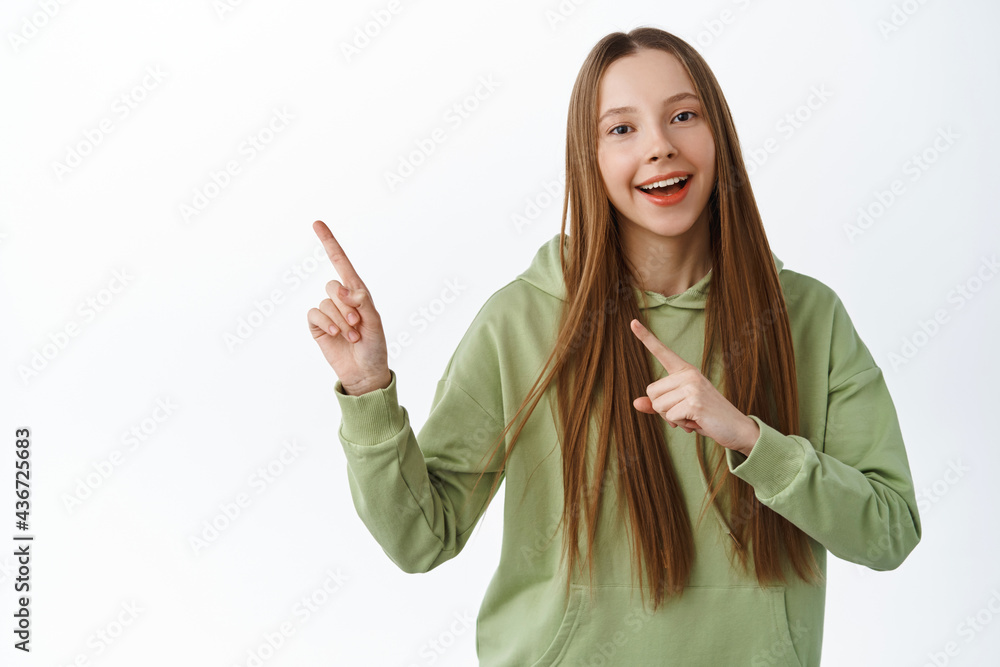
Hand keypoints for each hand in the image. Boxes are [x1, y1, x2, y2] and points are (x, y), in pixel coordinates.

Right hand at [306, 220, 390, 394]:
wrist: (365, 372)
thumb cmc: (374, 346)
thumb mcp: (374, 322)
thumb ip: (360, 302)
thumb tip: (342, 288)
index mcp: (358, 293)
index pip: (342, 263)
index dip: (329, 243)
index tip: (317, 223)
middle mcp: (341, 299)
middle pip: (333, 286)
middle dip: (346, 306)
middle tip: (358, 324)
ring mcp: (327, 312)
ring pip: (325, 302)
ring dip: (340, 319)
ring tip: (352, 335)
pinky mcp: (317, 325)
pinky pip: (314, 314)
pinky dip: (326, 323)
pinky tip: (337, 335)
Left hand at [629, 319, 758, 455]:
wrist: (736, 428)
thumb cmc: (706, 416)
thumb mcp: (680, 408)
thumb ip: (657, 404)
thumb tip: (635, 403)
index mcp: (685, 371)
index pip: (662, 351)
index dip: (646, 337)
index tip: (632, 322)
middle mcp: (688, 374)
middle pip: (651, 392)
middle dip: (662, 409)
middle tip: (684, 412)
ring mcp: (692, 386)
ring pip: (658, 406)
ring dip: (672, 418)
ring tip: (692, 416)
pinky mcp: (695, 402)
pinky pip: (670, 417)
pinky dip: (681, 424)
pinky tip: (696, 422)